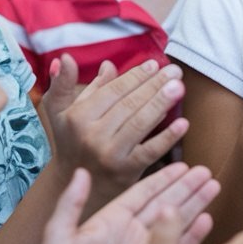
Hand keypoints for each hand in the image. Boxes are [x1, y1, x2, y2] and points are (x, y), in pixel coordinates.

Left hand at [30, 163, 219, 243]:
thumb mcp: (58, 236)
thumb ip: (70, 204)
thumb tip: (80, 171)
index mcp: (112, 219)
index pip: (144, 192)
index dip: (164, 179)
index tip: (183, 164)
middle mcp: (131, 232)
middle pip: (165, 203)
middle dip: (187, 187)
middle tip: (207, 171)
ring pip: (175, 223)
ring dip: (195, 205)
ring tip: (214, 187)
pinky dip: (192, 236)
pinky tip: (207, 220)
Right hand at [43, 54, 189, 209]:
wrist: (79, 184)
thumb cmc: (72, 141)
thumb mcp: (59, 112)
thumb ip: (64, 84)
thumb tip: (81, 59)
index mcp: (78, 116)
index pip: (113, 91)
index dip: (136, 76)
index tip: (155, 64)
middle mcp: (92, 135)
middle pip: (130, 104)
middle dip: (155, 85)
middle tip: (175, 71)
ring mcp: (109, 154)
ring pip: (140, 123)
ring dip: (162, 103)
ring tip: (179, 87)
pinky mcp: (126, 171)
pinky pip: (150, 151)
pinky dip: (167, 137)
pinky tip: (183, 123)